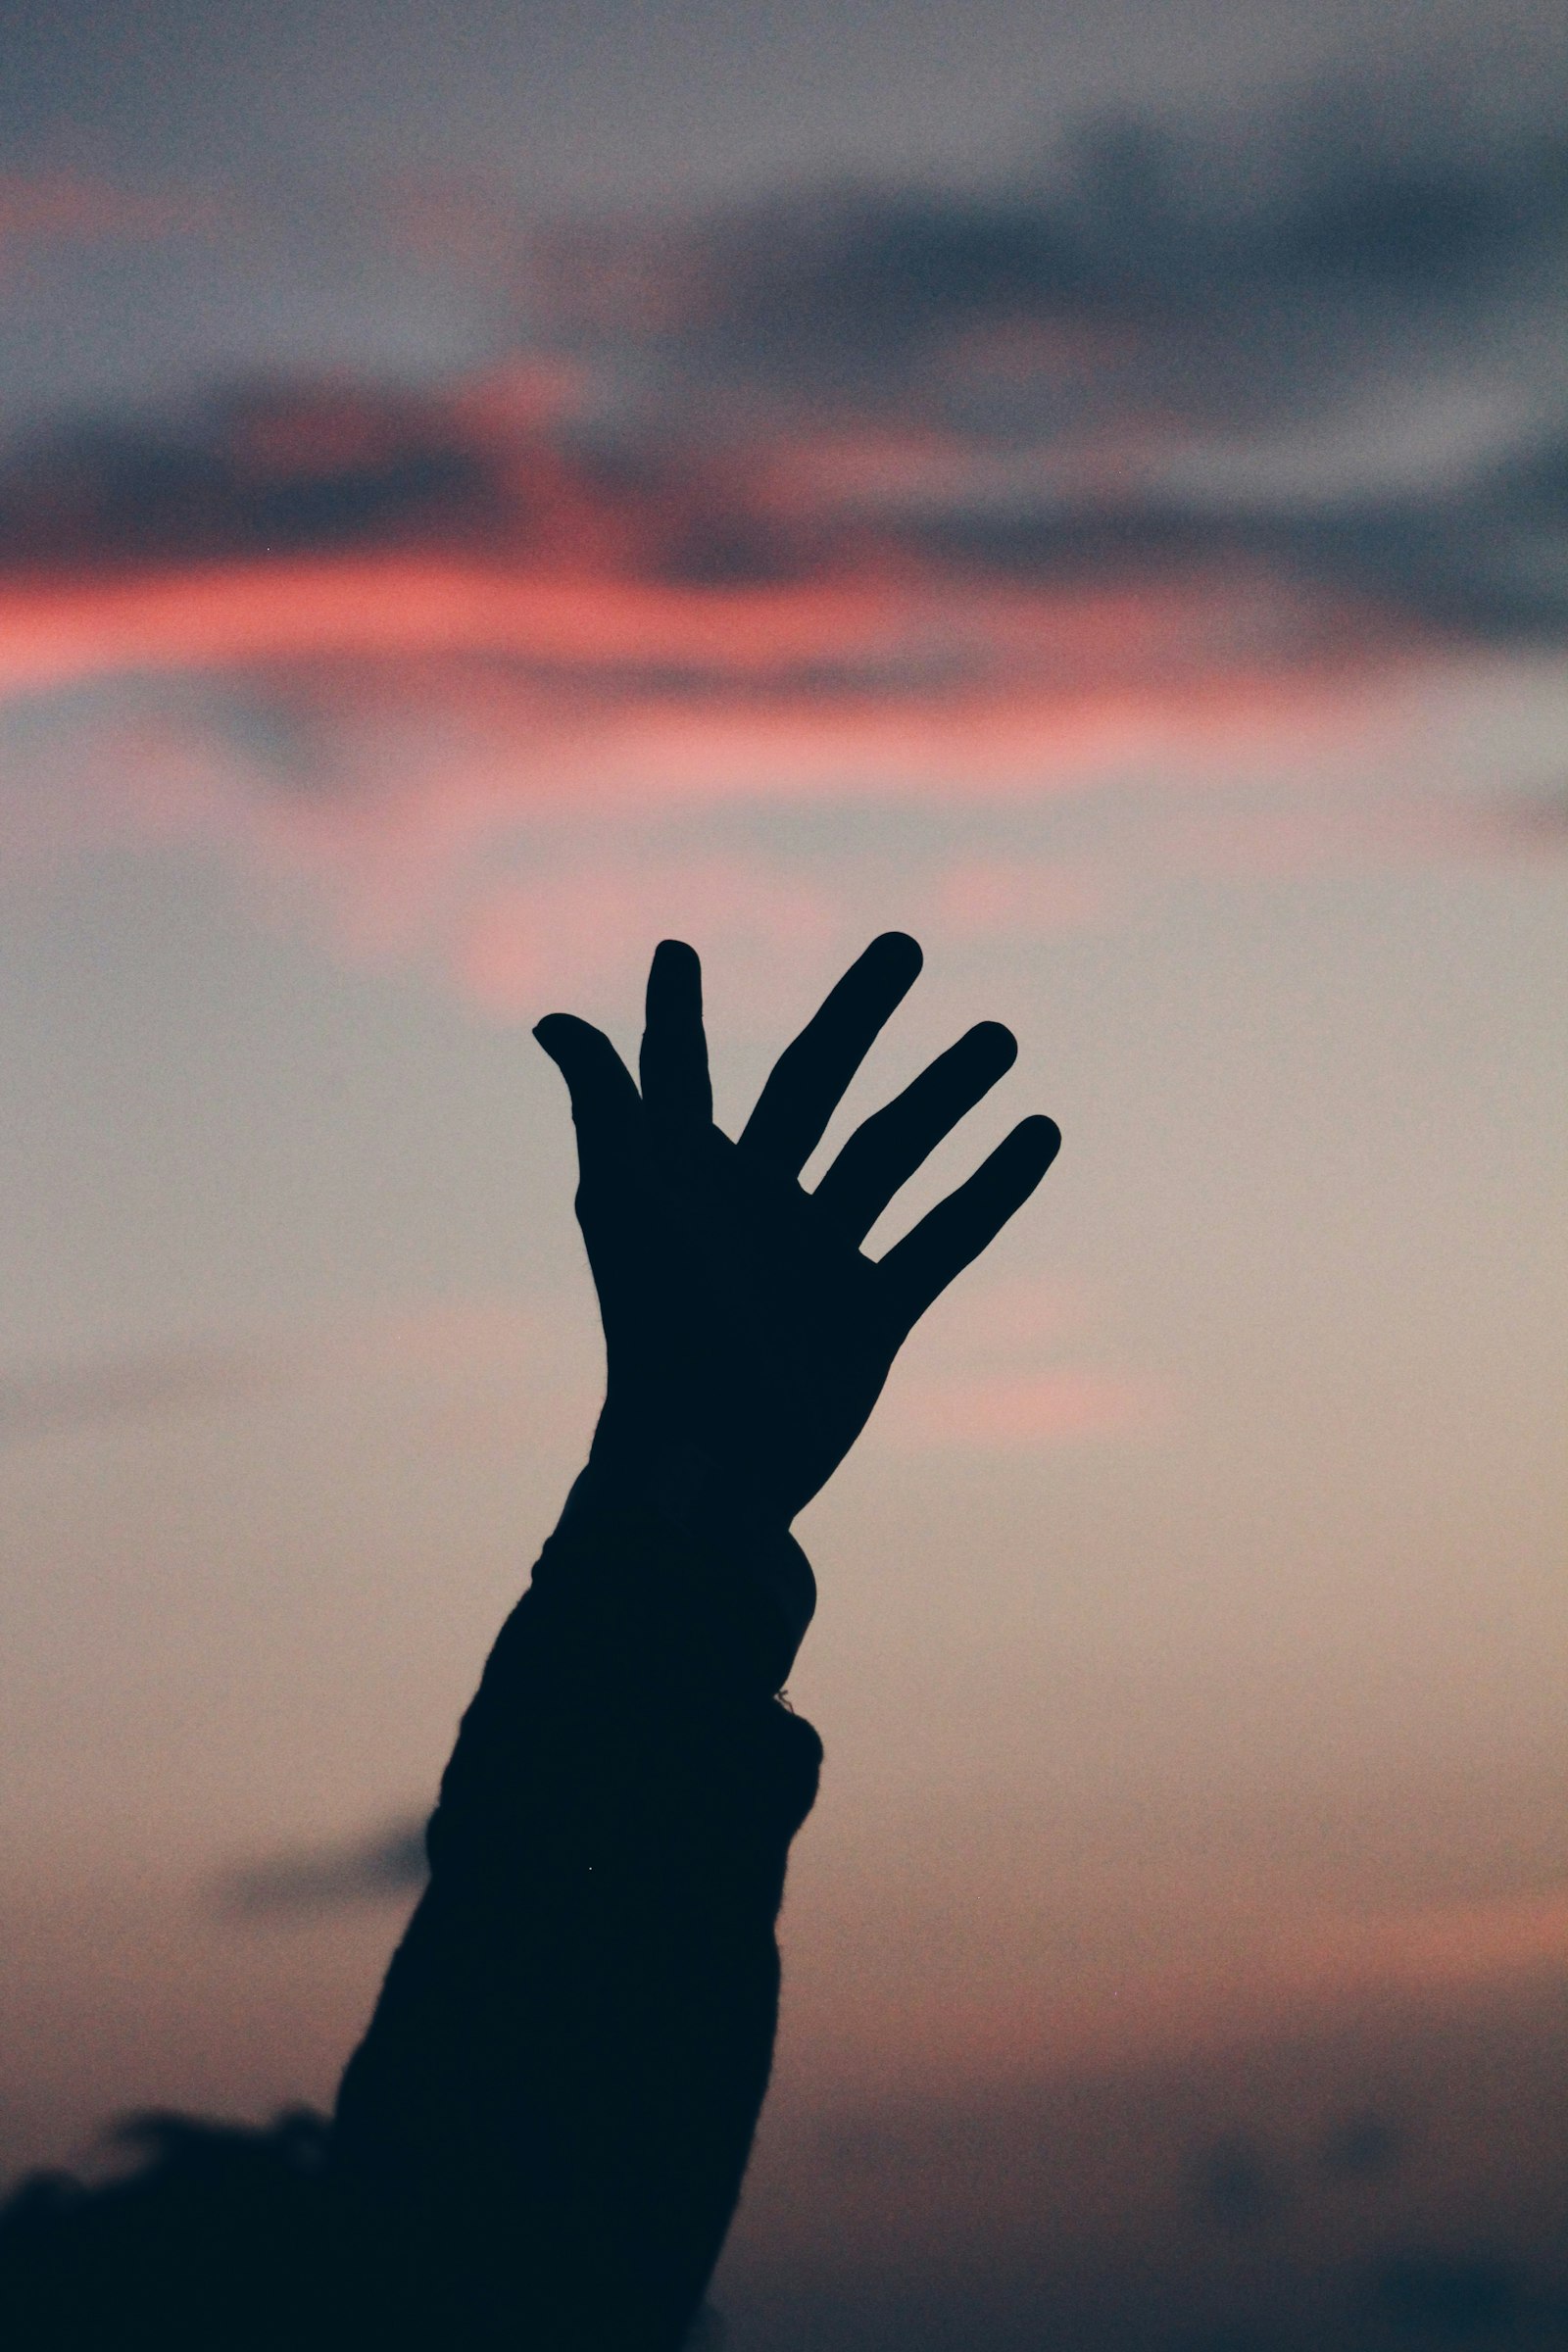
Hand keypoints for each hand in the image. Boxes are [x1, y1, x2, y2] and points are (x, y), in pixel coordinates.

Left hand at [535, 934, 1058, 1532]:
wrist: (708, 1460)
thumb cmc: (656, 1322)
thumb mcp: (626, 1199)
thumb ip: (604, 1103)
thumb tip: (554, 1020)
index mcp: (682, 1178)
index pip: (677, 1076)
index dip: (671, 1020)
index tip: (673, 953)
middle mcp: (750, 1208)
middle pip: (812, 1088)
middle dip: (856, 1016)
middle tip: (904, 946)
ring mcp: (815, 1260)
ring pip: (889, 1153)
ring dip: (945, 1093)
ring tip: (1002, 1035)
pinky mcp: (870, 1315)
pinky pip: (941, 1239)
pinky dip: (991, 1188)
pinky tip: (1041, 1132)